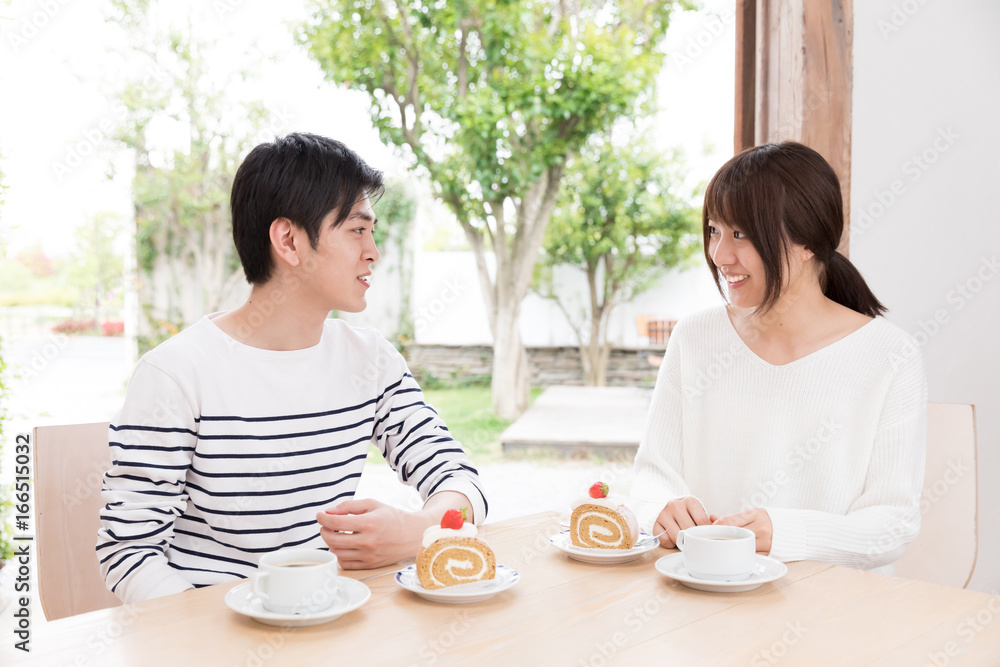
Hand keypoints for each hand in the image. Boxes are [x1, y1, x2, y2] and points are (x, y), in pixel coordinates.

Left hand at [317, 498, 432, 568]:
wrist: (412, 535)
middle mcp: (368, 541)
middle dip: (324, 531)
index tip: (320, 515)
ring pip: (337, 553)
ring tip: (335, 534)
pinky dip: (339, 555)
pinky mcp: (369, 565)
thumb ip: (349, 506)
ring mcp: (368, 555)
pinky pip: (345, 564)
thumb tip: (330, 511)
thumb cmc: (392, 518)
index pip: (336, 522)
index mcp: (369, 523)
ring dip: (330, 543)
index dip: (323, 518)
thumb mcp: (373, 504)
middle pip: (332, 540)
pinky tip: (343, 546)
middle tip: (325, 525)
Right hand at [653, 496, 715, 547]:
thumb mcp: (696, 510)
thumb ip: (707, 520)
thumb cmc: (685, 511)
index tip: (706, 537)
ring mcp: (663, 514)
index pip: (703, 522)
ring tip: (683, 537)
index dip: (706, 533)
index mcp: (690, 501)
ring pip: (677, 536)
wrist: (662, 504)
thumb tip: (719, 530)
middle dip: (694, 538)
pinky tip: (672, 537)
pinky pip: (665, 540)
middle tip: (695, 540)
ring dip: (681, 541)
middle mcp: (675, 505)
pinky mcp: (654, 524)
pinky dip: (670, 543)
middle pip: (689, 530)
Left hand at [713, 508, 772, 553]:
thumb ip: (731, 517)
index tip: (712, 528)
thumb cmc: (764, 520)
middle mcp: (761, 528)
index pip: (728, 521)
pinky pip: (749, 555)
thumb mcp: (750, 513)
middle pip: (733, 535)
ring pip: (740, 546)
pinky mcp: (767, 553)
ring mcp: (765, 542)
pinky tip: (737, 551)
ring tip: (725, 545)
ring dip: (731, 546)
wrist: (788, 529)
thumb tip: (711, 518)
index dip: (717, 526)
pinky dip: (742, 553)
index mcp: (755, 514)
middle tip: (714, 539)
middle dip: (722, 537)